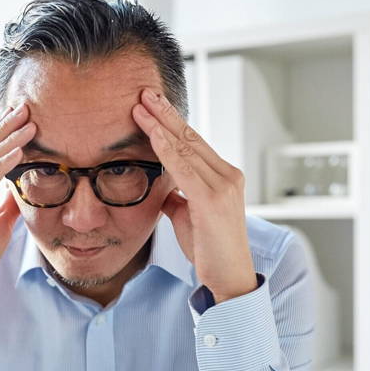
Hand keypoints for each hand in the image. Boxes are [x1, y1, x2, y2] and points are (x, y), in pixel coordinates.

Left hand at [132, 89, 257, 302]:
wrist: (228, 277)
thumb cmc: (209, 249)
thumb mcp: (187, 215)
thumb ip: (177, 196)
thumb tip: (161, 186)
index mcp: (223, 177)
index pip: (193, 142)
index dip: (171, 122)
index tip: (152, 105)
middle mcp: (228, 176)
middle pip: (190, 137)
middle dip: (165, 113)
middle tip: (144, 92)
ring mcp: (223, 186)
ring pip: (186, 147)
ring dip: (161, 124)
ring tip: (141, 105)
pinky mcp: (213, 201)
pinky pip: (185, 169)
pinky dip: (167, 149)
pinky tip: (153, 134)